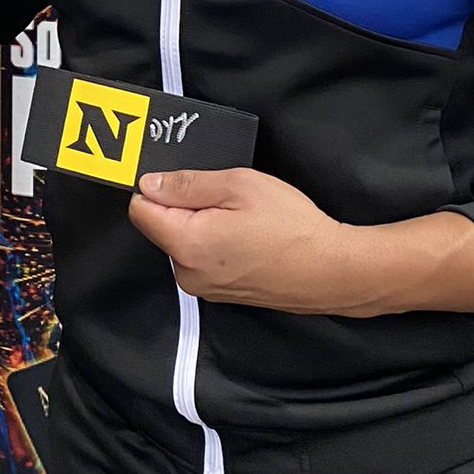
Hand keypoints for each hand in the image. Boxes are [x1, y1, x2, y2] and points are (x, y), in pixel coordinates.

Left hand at [128, 166, 359, 312]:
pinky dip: (216, 243)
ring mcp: (205, 287)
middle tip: (226, 199)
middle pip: (162, 226)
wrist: (333, 271)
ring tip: (243, 220)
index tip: (181, 180)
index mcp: (186, 244)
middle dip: (184, 206)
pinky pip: (202, 258)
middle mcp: (187, 273)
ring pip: (183, 241)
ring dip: (202, 225)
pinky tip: (247, 237)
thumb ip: (187, 183)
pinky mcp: (221, 293)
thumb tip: (150, 184)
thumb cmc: (292, 228)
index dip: (157, 188)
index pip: (140, 210)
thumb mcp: (239, 185)